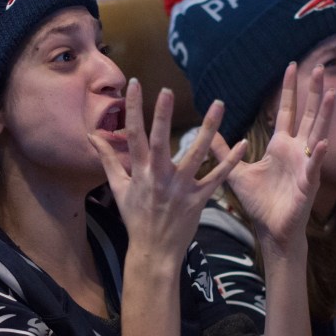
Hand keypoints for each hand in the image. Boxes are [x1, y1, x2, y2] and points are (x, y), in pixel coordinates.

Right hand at [88, 79, 244, 262]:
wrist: (153, 250)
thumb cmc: (135, 217)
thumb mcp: (118, 188)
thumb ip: (108, 159)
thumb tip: (92, 136)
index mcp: (140, 172)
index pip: (133, 135)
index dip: (132, 109)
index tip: (134, 85)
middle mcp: (159, 177)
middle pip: (160, 141)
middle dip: (162, 115)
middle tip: (167, 90)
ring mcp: (180, 188)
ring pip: (195, 154)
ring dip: (208, 128)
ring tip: (218, 104)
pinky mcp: (198, 199)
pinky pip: (217, 178)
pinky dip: (230, 162)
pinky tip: (243, 144)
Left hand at [219, 62, 329, 255]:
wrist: (271, 230)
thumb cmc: (259, 203)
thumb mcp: (236, 172)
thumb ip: (223, 152)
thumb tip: (206, 134)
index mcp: (280, 146)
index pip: (286, 111)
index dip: (289, 90)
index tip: (292, 65)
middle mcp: (296, 151)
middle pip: (308, 115)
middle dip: (314, 92)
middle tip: (322, 67)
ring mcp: (305, 165)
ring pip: (317, 134)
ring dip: (324, 115)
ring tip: (331, 94)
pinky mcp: (307, 183)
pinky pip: (314, 167)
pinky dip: (318, 155)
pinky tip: (322, 142)